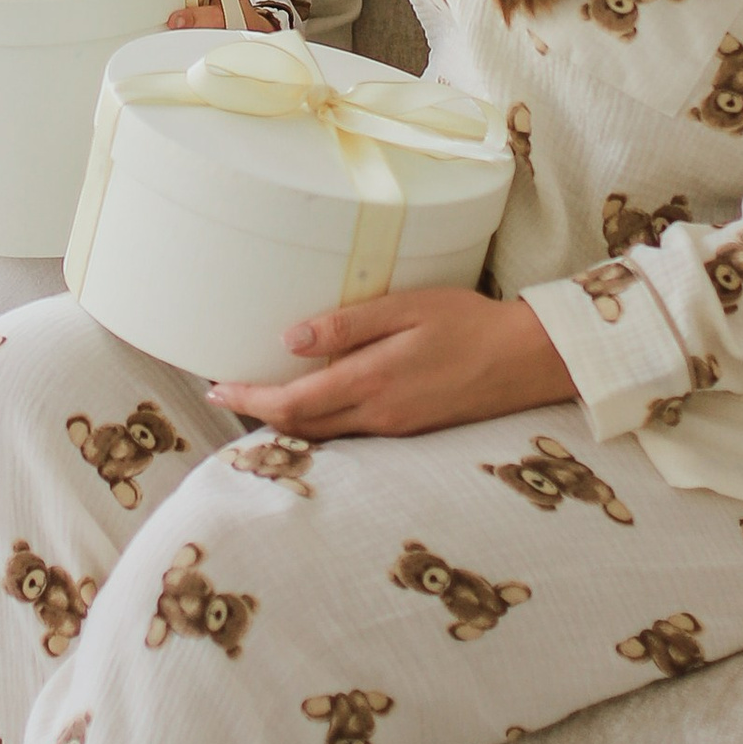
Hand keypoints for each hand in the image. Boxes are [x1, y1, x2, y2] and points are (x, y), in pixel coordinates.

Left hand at [211, 285, 574, 438]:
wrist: (525, 360)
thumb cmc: (469, 324)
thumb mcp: (406, 309)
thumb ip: (347, 326)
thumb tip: (290, 338)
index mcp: (371, 383)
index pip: (291, 403)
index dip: (248, 398)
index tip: (216, 387)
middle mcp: (378, 416)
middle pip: (300, 427)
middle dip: (259, 412)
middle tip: (227, 391)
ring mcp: (394, 428)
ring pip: (324, 434)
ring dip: (287, 420)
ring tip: (261, 396)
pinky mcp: (409, 430)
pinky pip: (350, 434)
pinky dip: (320, 422)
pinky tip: (316, 403)